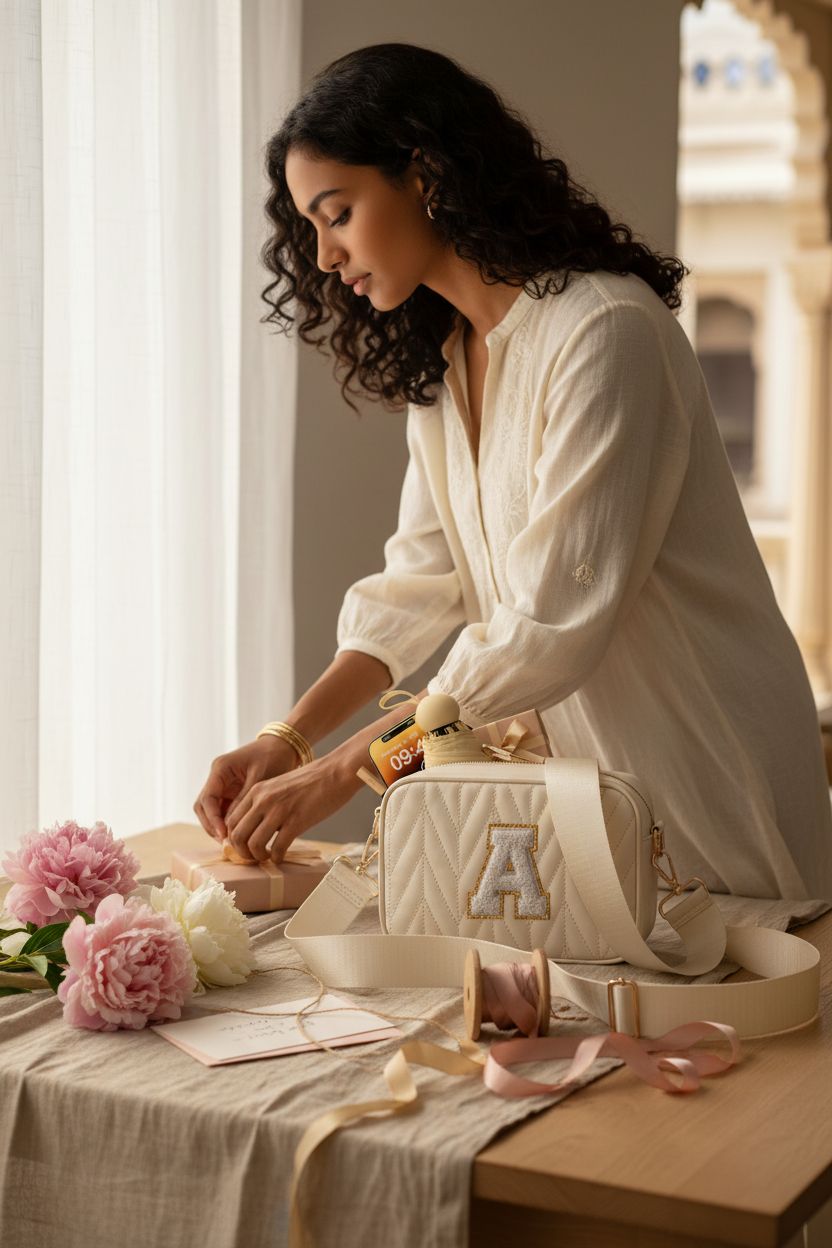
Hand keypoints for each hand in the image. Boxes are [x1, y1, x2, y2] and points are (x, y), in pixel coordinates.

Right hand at [194, 737, 297, 840]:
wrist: (283, 746)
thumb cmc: (273, 757)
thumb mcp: (260, 779)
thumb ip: (244, 800)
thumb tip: (230, 826)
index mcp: (220, 769)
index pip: (207, 799)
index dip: (212, 819)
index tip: (224, 834)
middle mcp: (217, 777)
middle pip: (204, 807)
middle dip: (212, 826)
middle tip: (227, 843)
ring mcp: (223, 785)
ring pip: (212, 811)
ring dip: (219, 827)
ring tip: (233, 842)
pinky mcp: (231, 792)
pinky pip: (224, 811)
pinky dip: (228, 823)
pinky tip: (240, 835)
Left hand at [224, 756, 352, 863]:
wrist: (336, 771)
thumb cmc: (311, 781)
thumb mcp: (279, 787)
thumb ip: (265, 803)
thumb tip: (257, 829)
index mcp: (256, 791)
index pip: (231, 820)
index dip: (234, 839)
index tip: (244, 846)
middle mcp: (263, 800)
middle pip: (237, 835)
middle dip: (242, 852)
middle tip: (253, 857)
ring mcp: (279, 810)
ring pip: (253, 844)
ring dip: (258, 857)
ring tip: (268, 857)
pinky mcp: (296, 821)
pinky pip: (277, 847)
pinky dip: (277, 857)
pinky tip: (282, 856)